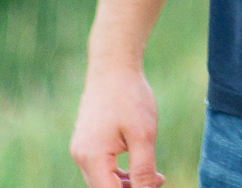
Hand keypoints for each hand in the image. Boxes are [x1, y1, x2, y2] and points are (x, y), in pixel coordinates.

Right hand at [69, 64, 164, 187]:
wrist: (113, 66)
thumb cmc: (130, 97)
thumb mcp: (144, 135)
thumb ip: (144, 170)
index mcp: (92, 157)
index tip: (154, 186)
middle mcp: (81, 156)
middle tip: (160, 180)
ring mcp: (81, 149)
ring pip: (103, 180)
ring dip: (127, 183)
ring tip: (156, 176)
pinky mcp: (86, 142)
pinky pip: (101, 167)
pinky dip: (119, 171)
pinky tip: (140, 166)